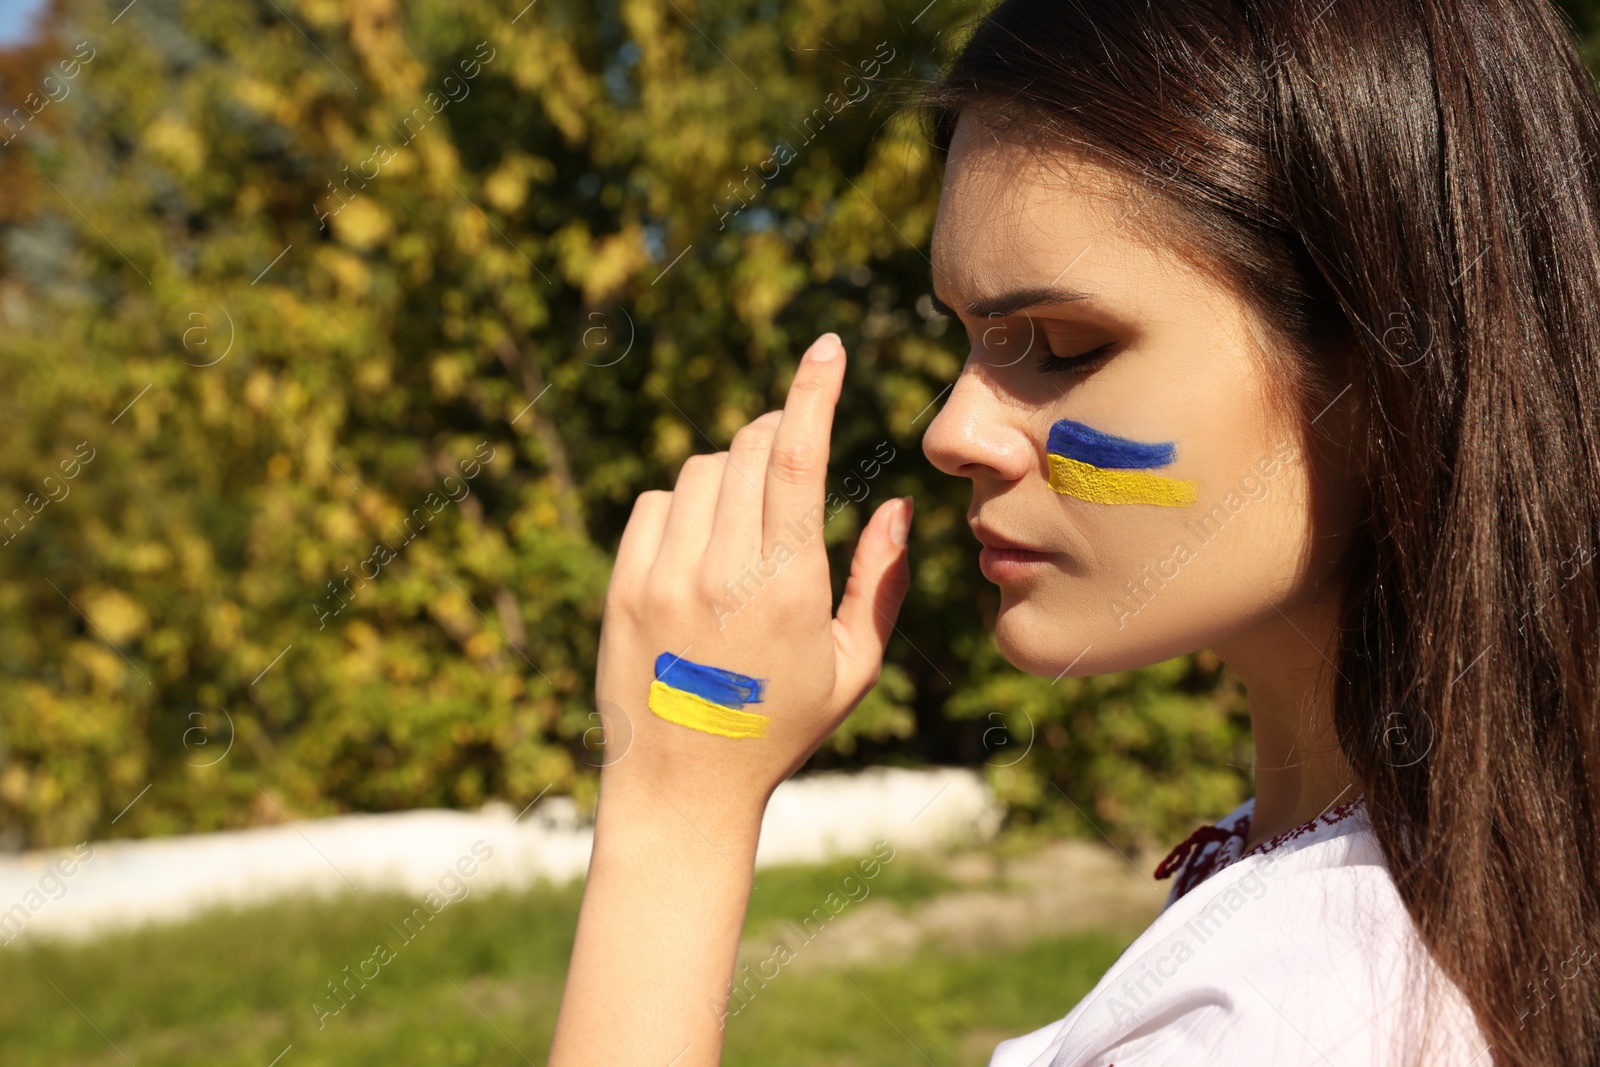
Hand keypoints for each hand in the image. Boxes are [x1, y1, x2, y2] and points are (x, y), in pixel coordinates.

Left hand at [592, 332, 913, 819]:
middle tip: (790, 462)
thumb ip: (883, 582)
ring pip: (700, 471)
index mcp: (788, 590)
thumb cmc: (780, 728)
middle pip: (746, 450)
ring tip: (746, 532)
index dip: (813, 392)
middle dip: (776, 436)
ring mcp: (662, 578)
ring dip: (732, 475)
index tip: (827, 347)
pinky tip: (701, 550)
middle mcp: (720, 575)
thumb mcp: (854, 668)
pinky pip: (656, 503)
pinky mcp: (622, 587)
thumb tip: (896, 504)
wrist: (680, 788)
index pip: (795, 459)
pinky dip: (684, 505)